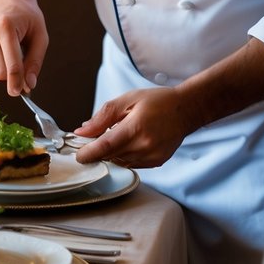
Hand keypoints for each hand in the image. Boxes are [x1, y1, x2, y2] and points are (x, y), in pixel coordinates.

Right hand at [0, 0, 47, 95]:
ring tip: (11, 49)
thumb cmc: (26, 15)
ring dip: (4, 68)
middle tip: (23, 73)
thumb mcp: (40, 35)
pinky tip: (0, 47)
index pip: (11, 65)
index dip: (17, 82)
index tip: (21, 92)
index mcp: (6, 26)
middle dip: (11, 78)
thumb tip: (29, 84)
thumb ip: (35, 61)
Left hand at [72, 87, 189, 168]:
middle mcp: (145, 146)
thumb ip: (103, 117)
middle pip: (110, 156)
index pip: (105, 147)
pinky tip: (129, 141)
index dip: (88, 153)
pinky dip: (124, 155)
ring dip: (111, 153)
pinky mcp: (156, 162)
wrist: (185, 110)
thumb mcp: (127, 100)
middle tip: (93, 138)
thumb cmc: (157, 101)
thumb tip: (83, 131)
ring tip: (117, 134)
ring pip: (120, 162)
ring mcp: (152, 157)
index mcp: (136, 128)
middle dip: (97, 150)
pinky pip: (131, 164)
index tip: (78, 155)